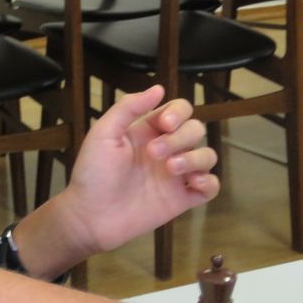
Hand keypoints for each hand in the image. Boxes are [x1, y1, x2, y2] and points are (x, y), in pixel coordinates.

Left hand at [60, 84, 218, 253]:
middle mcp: (166, 149)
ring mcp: (176, 175)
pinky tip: (192, 184)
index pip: (178, 110)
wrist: (91, 215)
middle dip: (181, 137)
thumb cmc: (93, 172)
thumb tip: (158, 88)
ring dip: (195, 158)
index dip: (178, 112)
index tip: (164, 124)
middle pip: (195, 130)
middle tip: (154, 153)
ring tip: (171, 169)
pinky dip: (209, 182)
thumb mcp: (104, 134)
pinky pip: (211, 186)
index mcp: (147, 130)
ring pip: (207, 156)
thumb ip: (128, 108)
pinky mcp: (182, 199)